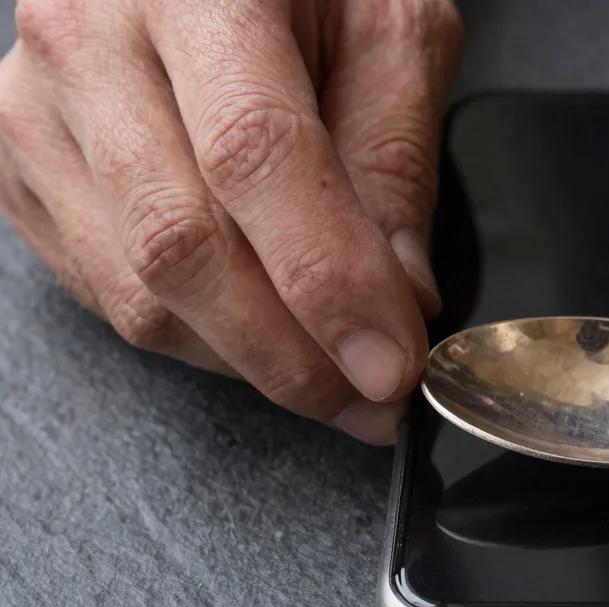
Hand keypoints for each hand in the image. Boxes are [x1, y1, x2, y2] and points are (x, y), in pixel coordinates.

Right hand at [0, 0, 461, 443]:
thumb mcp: (392, 32)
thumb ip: (396, 158)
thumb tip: (400, 298)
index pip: (255, 157)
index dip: (327, 279)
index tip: (390, 362)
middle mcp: (89, 39)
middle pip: (181, 244)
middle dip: (292, 353)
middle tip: (374, 398)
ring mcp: (35, 109)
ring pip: (138, 292)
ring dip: (250, 361)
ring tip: (333, 373)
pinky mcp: (19, 168)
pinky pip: (105, 295)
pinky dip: (198, 338)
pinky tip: (261, 329)